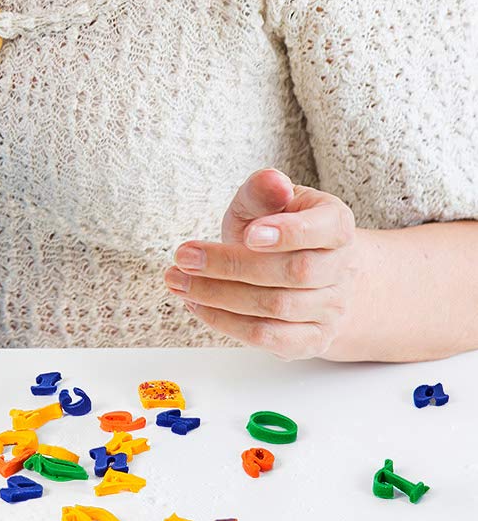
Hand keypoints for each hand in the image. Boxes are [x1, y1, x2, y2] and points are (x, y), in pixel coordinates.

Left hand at [163, 167, 361, 359]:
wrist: (309, 269)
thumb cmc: (279, 228)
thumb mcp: (268, 202)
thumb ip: (263, 191)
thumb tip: (272, 180)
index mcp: (336, 225)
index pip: (324, 230)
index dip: (288, 233)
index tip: (248, 234)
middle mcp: (341, 269)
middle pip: (293, 273)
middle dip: (231, 265)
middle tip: (184, 256)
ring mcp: (331, 308)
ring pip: (277, 308)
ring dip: (219, 295)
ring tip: (178, 280)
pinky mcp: (312, 339)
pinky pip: (271, 338)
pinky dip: (229, 323)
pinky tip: (197, 305)